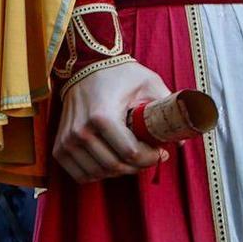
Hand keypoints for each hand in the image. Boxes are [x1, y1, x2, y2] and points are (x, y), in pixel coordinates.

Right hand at [52, 60, 170, 183]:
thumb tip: (182, 139)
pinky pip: (79, 175)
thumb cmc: (119, 75)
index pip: (130, 154)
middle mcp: (80, 131)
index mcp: (102, 116)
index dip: (150, 159)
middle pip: (115, 167)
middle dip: (138, 166)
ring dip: (119, 172)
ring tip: (130, 159)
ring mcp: (67, 141)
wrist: (84, 67)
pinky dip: (96, 174)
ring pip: (98, 174)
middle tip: (149, 156)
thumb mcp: (149, 83)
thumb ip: (168, 107)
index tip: (160, 152)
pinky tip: (109, 162)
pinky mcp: (60, 147)